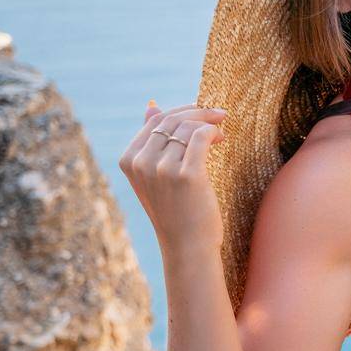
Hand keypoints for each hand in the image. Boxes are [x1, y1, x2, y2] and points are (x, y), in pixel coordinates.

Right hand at [119, 101, 229, 252]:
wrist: (187, 245)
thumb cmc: (175, 209)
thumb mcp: (155, 175)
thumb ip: (152, 141)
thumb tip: (151, 104)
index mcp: (129, 160)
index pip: (155, 120)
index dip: (182, 111)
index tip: (202, 114)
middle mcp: (141, 163)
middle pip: (172, 120)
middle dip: (199, 113)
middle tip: (220, 115)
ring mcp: (162, 169)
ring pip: (188, 128)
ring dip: (210, 124)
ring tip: (221, 135)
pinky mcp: (186, 175)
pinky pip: (201, 137)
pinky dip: (213, 131)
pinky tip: (221, 138)